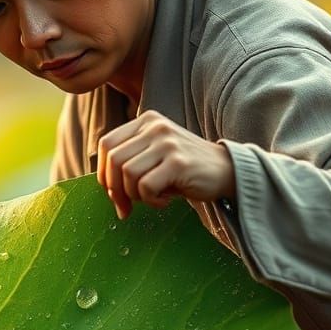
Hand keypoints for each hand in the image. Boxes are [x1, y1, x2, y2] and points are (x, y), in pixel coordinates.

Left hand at [97, 110, 235, 219]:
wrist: (227, 171)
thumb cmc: (185, 170)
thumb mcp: (154, 157)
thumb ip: (129, 163)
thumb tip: (106, 189)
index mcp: (145, 121)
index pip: (106, 144)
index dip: (103, 172)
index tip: (112, 193)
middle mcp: (155, 127)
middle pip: (113, 160)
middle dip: (114, 190)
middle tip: (125, 208)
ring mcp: (167, 143)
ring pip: (128, 173)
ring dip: (135, 195)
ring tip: (152, 198)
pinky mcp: (178, 162)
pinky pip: (146, 186)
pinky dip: (151, 201)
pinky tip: (165, 200)